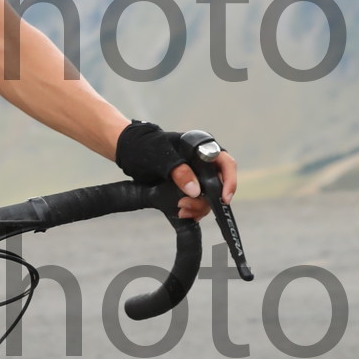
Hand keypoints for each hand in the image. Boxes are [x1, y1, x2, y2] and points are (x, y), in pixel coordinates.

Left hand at [115, 120, 237, 221]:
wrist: (129, 152)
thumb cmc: (145, 146)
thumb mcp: (160, 156)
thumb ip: (178, 170)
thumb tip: (195, 189)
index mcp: (202, 149)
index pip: (226, 164)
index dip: (230, 181)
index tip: (224, 198)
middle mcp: (203, 164)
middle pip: (219, 186)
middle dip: (207, 200)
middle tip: (186, 206)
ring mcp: (196, 177)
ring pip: (209, 197)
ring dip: (198, 207)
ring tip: (181, 210)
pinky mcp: (187, 189)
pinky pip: (198, 203)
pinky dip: (192, 210)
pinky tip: (182, 213)